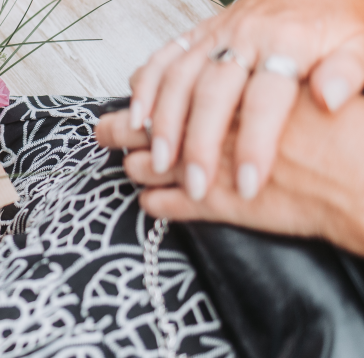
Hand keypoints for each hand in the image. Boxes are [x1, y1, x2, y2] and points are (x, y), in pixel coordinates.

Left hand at [98, 88, 363, 256]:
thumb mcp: (318, 84)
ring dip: (138, 165)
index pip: (176, 92)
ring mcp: (211, 169)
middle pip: (153, 126)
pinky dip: (155, 204)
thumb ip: (285, 77)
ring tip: (127, 165)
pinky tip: (150, 203)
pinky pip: (169, 205)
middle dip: (123, 130)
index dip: (150, 97)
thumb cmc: (350, 132)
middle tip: (101, 131)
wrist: (361, 178)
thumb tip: (260, 70)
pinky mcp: (218, 205)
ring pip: (153, 165)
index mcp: (234, 96)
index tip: (133, 102)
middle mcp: (215, 130)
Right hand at [126, 0, 363, 202]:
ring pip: (178, 77)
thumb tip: (331, 96)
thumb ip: (350, 70)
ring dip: (164, 122)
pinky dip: (144, 89)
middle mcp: (246, 35)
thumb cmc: (339, 25)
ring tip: (162, 162)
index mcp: (289, 41)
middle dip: (200, 142)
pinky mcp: (197, 34)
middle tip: (198, 185)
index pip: (266, 98)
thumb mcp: (361, 44)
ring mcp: (216, 33)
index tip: (250, 184)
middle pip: (213, 91)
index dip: (256, 143)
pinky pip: (162, 59)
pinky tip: (138, 120)